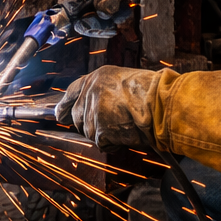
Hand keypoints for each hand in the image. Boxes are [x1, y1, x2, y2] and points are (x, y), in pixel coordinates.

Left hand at [54, 66, 169, 148]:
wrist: (160, 103)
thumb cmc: (151, 92)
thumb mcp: (124, 80)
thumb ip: (106, 91)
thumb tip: (98, 105)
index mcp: (97, 77)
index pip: (72, 91)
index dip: (65, 105)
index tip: (60, 115)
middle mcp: (91, 92)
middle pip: (78, 117)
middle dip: (90, 125)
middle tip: (111, 124)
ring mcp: (93, 111)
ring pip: (90, 132)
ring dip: (106, 134)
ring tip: (126, 125)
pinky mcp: (99, 129)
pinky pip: (102, 143)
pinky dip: (114, 143)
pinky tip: (127, 133)